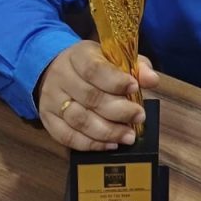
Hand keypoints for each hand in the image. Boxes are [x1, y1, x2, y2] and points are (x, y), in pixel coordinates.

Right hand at [37, 40, 158, 151]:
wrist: (53, 70)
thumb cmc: (92, 64)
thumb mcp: (112, 57)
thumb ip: (136, 66)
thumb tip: (152, 80)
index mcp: (78, 56)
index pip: (94, 69)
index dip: (115, 80)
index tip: (135, 88)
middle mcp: (61, 77)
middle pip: (89, 97)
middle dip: (118, 110)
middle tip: (139, 117)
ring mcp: (52, 101)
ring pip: (79, 120)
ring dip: (107, 131)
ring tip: (128, 136)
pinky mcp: (48, 121)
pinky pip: (68, 137)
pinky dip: (90, 144)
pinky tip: (110, 144)